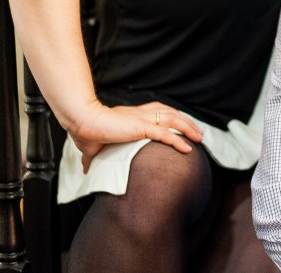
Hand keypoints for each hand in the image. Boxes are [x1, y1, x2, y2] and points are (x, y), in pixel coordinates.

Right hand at [67, 101, 203, 171]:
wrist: (81, 123)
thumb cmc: (85, 133)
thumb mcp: (93, 147)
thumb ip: (93, 157)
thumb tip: (86, 169)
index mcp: (132, 115)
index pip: (158, 111)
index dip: (172, 117)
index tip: (181, 125)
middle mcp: (141, 114)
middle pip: (171, 113)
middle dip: (187, 121)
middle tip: (198, 132)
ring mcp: (142, 119)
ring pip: (173, 120)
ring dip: (188, 128)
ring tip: (199, 138)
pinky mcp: (141, 127)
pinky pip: (165, 134)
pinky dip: (178, 141)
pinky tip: (187, 148)